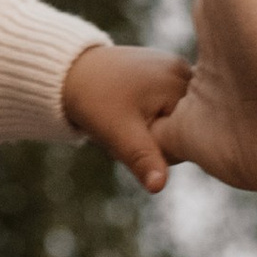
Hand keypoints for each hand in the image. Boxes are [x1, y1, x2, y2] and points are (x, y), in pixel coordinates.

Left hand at [62, 40, 194, 194]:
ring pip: (171, 119)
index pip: (187, 136)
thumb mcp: (118, 132)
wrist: (68, 71)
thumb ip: (143, 159)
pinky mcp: (163, 73)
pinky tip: (128, 106)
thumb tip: (159, 187)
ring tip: (124, 114)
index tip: (131, 133)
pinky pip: (164, 107)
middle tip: (123, 125)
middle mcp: (184, 71)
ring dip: (150, 126)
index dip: (158, 145)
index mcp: (181, 82)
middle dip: (153, 135)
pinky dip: (147, 114)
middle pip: (181, 127)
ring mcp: (174, 70)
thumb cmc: (93, 100)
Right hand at [148, 0, 256, 210]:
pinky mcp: (188, 141)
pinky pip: (152, 141)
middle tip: (163, 55)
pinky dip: (139, 138)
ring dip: (156, 101)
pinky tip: (127, 137)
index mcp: (233, 9)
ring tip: (138, 104)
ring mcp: (207, 101)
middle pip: (194, 47)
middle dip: (181, 53)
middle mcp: (224, 57)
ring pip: (168, 97)